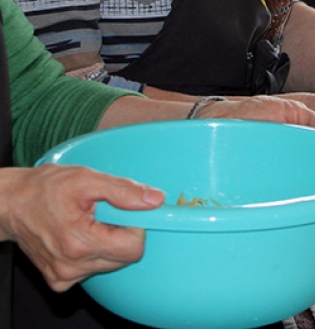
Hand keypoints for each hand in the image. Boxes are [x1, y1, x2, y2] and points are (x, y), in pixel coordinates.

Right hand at [0, 165, 163, 290]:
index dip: (137, 228)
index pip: (133, 249)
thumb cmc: (44, 189)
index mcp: (79, 242)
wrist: (11, 203)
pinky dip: (92, 254)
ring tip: (88, 223)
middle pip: (124, 258)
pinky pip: (91, 270)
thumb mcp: (86, 179)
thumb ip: (124, 191)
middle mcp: (71, 266)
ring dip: (108, 244)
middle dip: (122, 234)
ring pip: (110, 264)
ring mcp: (63, 276)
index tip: (126, 212)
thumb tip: (155, 200)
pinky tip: (78, 237)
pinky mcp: (58, 280)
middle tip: (104, 215)